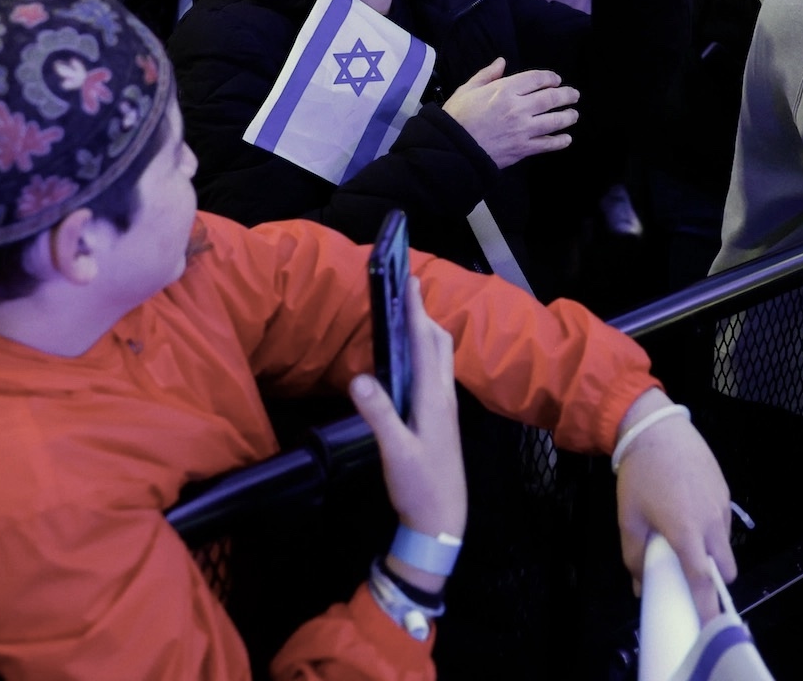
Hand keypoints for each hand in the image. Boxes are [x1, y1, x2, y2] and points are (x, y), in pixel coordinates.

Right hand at [350, 272, 464, 595]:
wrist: (443, 520)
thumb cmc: (421, 486)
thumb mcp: (395, 452)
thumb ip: (379, 415)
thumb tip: (358, 377)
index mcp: (434, 398)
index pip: (425, 343)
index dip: (416, 311)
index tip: (408, 281)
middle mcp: (443, 396)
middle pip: (439, 343)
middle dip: (423, 313)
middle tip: (405, 290)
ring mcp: (444, 407)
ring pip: (439, 358)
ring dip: (425, 332)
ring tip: (406, 315)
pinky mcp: (440, 418)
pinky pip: (434, 373)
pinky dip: (423, 353)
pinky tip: (407, 360)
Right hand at [441, 58, 578, 168]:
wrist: (453, 148)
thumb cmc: (458, 116)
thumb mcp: (468, 89)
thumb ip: (487, 75)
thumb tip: (502, 61)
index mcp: (504, 90)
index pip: (536, 79)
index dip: (550, 78)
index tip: (556, 80)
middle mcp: (518, 107)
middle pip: (550, 99)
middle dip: (566, 95)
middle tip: (574, 95)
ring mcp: (523, 129)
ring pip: (554, 121)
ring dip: (567, 117)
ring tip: (574, 115)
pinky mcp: (524, 148)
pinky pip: (547, 144)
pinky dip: (560, 141)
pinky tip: (567, 139)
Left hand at [615, 390, 736, 620]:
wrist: (656, 429)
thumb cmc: (640, 476)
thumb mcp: (629, 518)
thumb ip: (635, 556)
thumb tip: (639, 585)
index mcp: (687, 533)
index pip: (704, 581)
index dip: (709, 608)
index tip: (713, 627)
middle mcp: (711, 523)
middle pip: (726, 569)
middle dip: (715, 581)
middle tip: (693, 579)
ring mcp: (722, 506)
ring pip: (726, 545)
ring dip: (713, 554)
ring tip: (687, 541)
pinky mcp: (725, 491)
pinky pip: (724, 523)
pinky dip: (712, 530)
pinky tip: (690, 514)